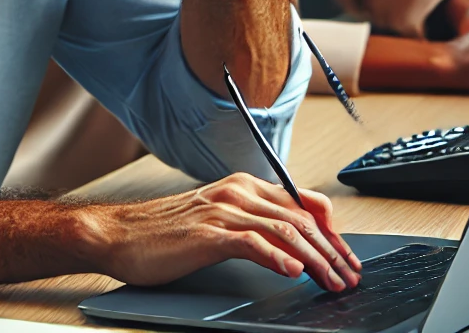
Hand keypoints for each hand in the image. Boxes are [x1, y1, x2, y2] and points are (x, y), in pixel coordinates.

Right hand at [87, 172, 360, 291]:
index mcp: (241, 186)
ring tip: (332, 281)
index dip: (331, 229)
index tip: (346, 255)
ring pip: (283, 230)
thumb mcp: (215, 218)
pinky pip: (252, 243)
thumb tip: (292, 244)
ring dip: (315, 259)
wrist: (119, 234)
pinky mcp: (207, 234)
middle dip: (332, 249)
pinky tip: (293, 272)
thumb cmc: (164, 231)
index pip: (301, 201)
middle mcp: (236, 192)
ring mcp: (221, 211)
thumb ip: (251, 222)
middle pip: (299, 217)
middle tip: (349, 275)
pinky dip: (278, 257)